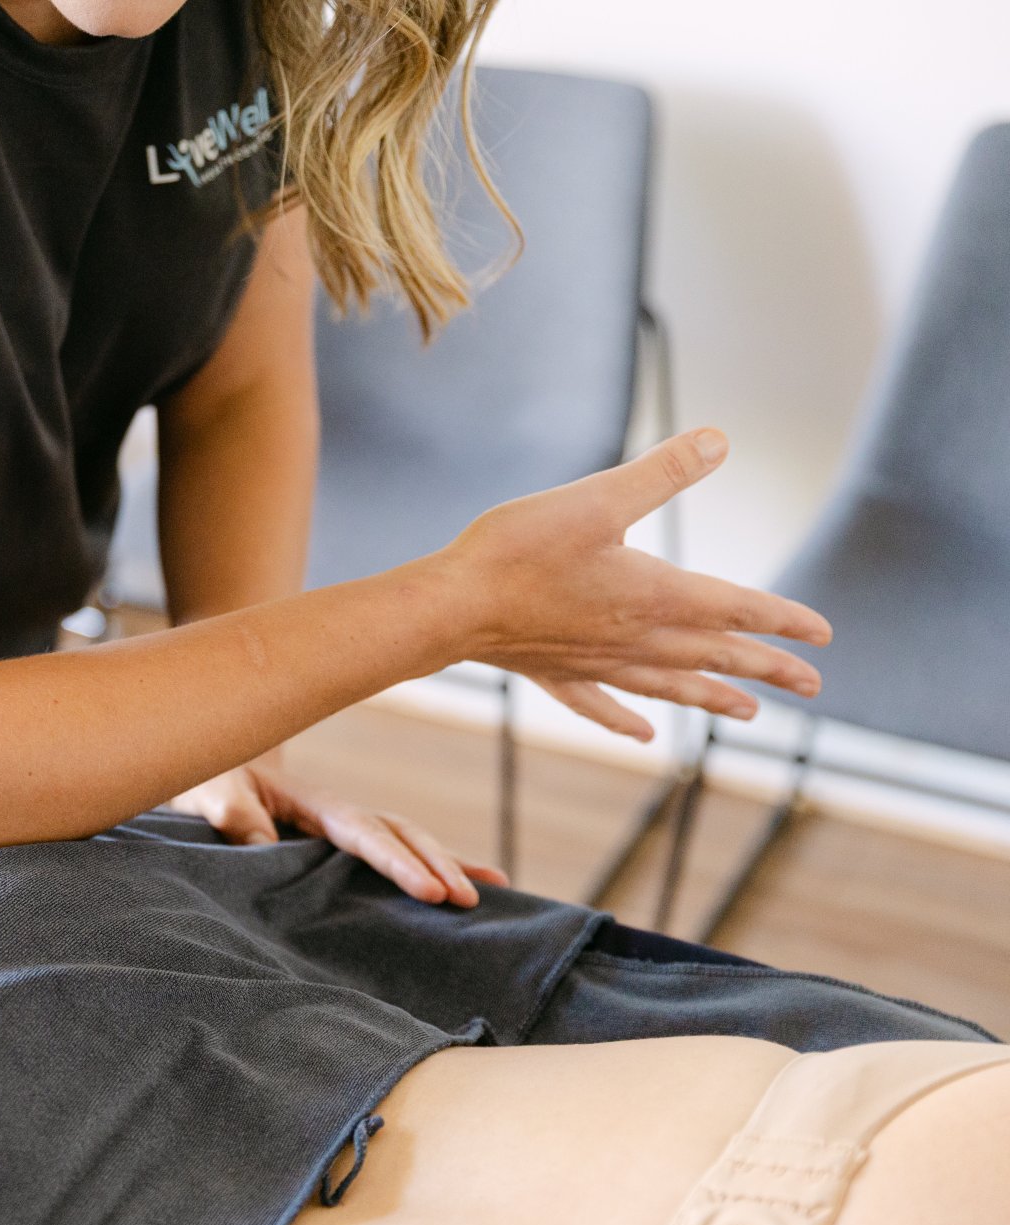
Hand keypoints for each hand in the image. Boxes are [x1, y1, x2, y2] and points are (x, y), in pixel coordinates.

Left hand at [170, 754, 506, 906]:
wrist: (205, 778)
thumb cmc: (206, 783)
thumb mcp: (208, 793)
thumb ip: (229, 812)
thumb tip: (257, 838)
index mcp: (312, 803)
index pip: (364, 833)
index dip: (398, 861)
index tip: (431, 891)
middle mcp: (338, 814)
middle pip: (400, 834)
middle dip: (437, 864)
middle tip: (470, 900)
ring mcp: (343, 828)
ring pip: (406, 841)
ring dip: (447, 864)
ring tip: (493, 893)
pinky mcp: (339, 846)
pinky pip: (389, 855)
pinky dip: (428, 868)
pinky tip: (464, 887)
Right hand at [429, 427, 832, 741]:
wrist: (451, 607)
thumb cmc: (519, 550)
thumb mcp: (597, 498)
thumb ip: (661, 472)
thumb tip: (719, 440)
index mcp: (656, 596)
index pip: (738, 609)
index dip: (784, 619)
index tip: (823, 634)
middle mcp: (636, 639)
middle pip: (716, 656)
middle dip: (768, 668)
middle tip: (812, 684)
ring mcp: (597, 663)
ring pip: (671, 685)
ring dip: (714, 697)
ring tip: (749, 713)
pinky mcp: (557, 673)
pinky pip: (602, 706)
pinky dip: (626, 720)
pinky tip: (642, 735)